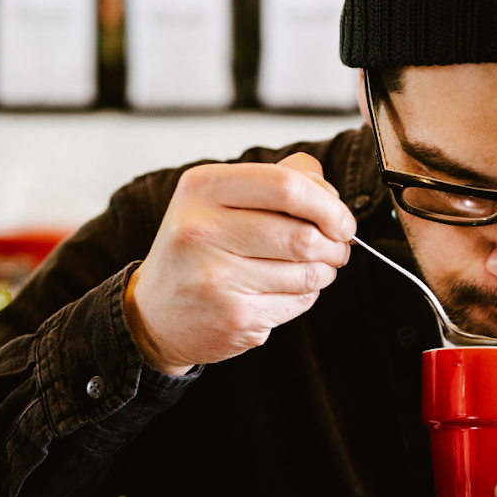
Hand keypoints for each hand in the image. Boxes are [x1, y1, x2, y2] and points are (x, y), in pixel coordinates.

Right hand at [124, 153, 353, 374]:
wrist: (155, 314)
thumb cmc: (197, 249)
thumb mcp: (219, 199)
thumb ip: (275, 179)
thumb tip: (325, 186)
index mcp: (202, 188)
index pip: (286, 186)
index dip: (329, 204)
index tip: (342, 219)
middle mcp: (202, 230)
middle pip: (303, 234)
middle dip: (335, 244)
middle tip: (337, 247)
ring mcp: (215, 278)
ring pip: (307, 272)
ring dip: (324, 271)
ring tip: (312, 268)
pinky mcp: (233, 317)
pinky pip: (298, 302)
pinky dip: (305, 295)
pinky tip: (285, 289)